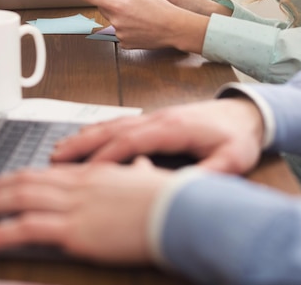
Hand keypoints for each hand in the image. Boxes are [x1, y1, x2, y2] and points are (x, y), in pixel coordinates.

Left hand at [0, 157, 170, 262]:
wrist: (180, 213)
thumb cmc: (169, 200)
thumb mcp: (148, 181)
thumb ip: (138, 173)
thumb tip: (141, 167)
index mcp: (93, 175)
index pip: (44, 172)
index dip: (17, 178)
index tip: (1, 184)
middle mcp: (78, 184)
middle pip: (24, 180)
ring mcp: (74, 205)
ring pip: (18, 198)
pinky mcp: (74, 230)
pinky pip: (24, 228)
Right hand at [52, 98, 264, 174]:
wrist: (245, 112)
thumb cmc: (238, 136)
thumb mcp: (234, 158)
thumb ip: (212, 172)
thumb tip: (189, 189)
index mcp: (174, 127)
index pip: (132, 141)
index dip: (108, 156)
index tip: (88, 174)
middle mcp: (158, 118)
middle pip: (112, 129)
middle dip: (83, 143)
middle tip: (55, 157)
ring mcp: (153, 116)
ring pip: (111, 124)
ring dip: (85, 136)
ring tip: (59, 149)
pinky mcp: (153, 119)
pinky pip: (118, 123)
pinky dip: (97, 130)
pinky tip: (84, 139)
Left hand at [75, 0, 208, 52]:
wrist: (174, 29)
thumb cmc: (161, 9)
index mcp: (119, 7)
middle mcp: (117, 22)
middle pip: (105, 10)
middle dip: (111, 4)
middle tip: (128, 2)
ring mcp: (121, 35)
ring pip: (114, 22)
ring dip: (121, 17)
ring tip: (140, 16)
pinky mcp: (126, 44)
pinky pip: (121, 33)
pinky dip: (127, 29)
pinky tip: (140, 26)